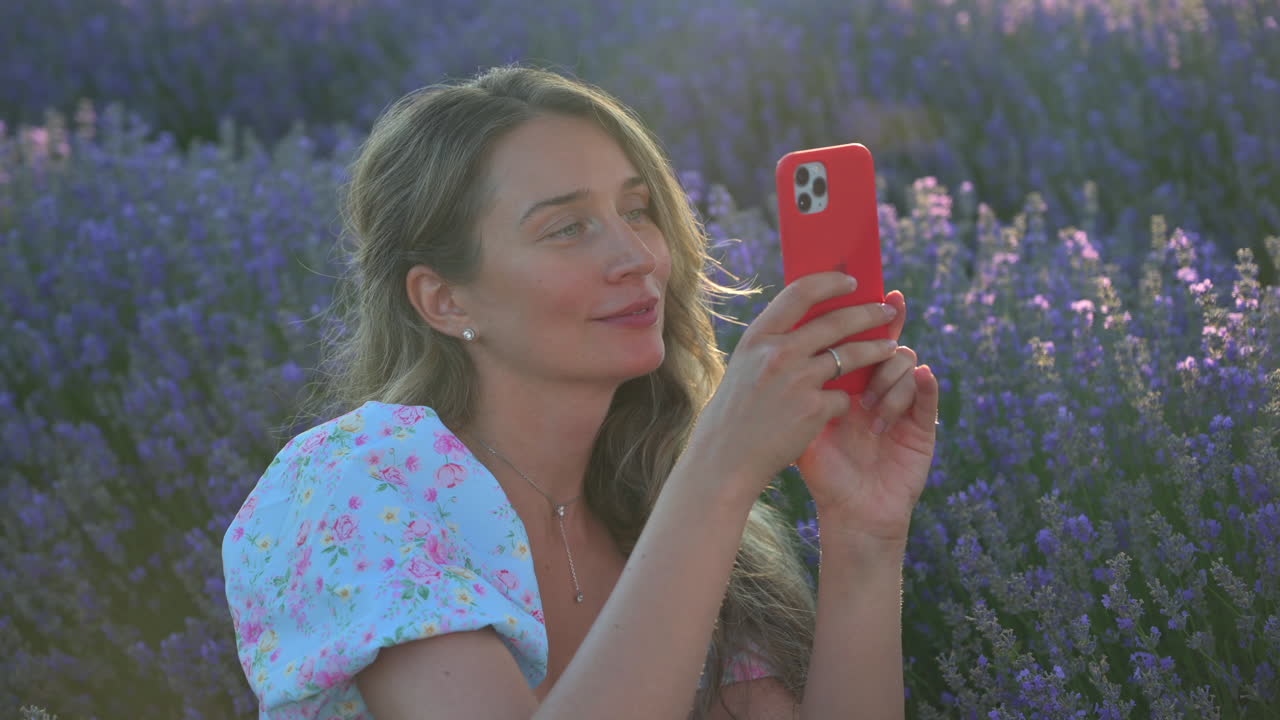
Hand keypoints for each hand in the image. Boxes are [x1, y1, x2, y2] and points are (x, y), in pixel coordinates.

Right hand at [689, 272, 901, 503]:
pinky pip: (843, 396)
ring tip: (890, 348)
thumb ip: (774, 345)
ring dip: (876, 349)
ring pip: (851, 355)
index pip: (800, 292)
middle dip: (868, 313)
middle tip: (886, 310)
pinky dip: (843, 401)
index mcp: (758, 337)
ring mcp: (798, 380)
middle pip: (836, 322)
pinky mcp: (814, 409)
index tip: (851, 281)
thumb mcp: (746, 366)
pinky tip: (838, 408)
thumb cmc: (737, 412)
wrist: (727, 459)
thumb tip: (812, 321)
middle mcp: (778, 353)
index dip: (830, 282)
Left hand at [795, 290, 938, 547]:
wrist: (850, 514)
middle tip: (885, 309)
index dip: (860, 312)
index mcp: (849, 384)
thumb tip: (783, 344)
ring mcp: (903, 405)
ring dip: (890, 378)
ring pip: (906, 364)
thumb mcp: (806, 423)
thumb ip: (801, 387)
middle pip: (887, 341)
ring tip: (873, 410)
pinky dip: (925, 383)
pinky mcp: (923, 426)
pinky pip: (929, 395)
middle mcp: (878, 388)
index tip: (858, 285)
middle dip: (885, 324)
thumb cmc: (824, 471)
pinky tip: (922, 376)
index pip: (857, 339)